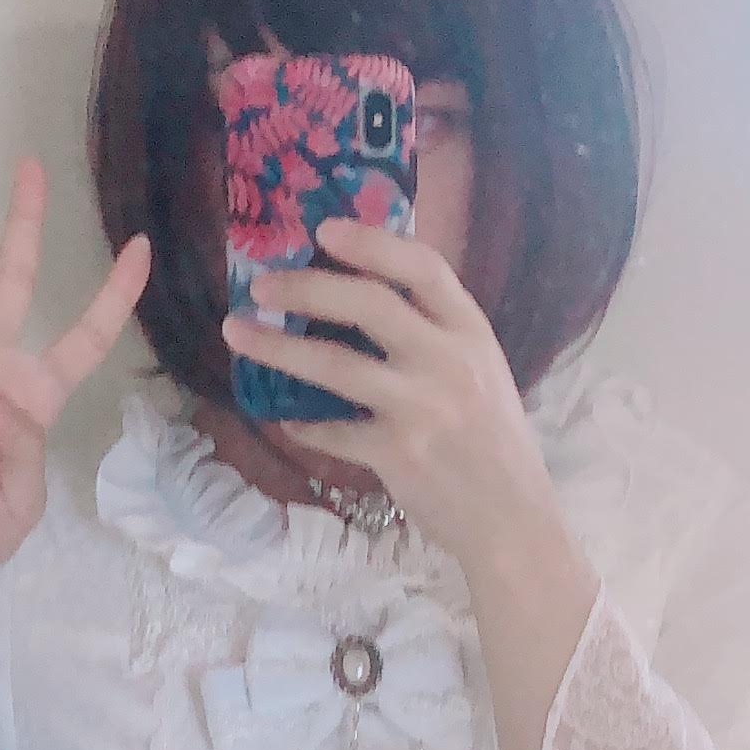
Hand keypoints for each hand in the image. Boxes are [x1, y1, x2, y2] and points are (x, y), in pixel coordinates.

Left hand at [221, 219, 581, 594]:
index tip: (324, 229)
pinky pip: (332, 429)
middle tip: (261, 284)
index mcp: (471, 332)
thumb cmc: (493, 443)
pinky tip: (286, 416)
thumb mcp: (481, 371)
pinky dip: (303, 422)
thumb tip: (363, 294)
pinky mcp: (396, 453)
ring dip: (277, 347)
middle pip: (368, 303)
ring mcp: (421, 407)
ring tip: (237, 333)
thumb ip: (435, 334)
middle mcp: (448, 361)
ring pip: (335, 364)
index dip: (371, 242)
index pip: (423, 267)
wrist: (511, 520)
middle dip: (306, 286)